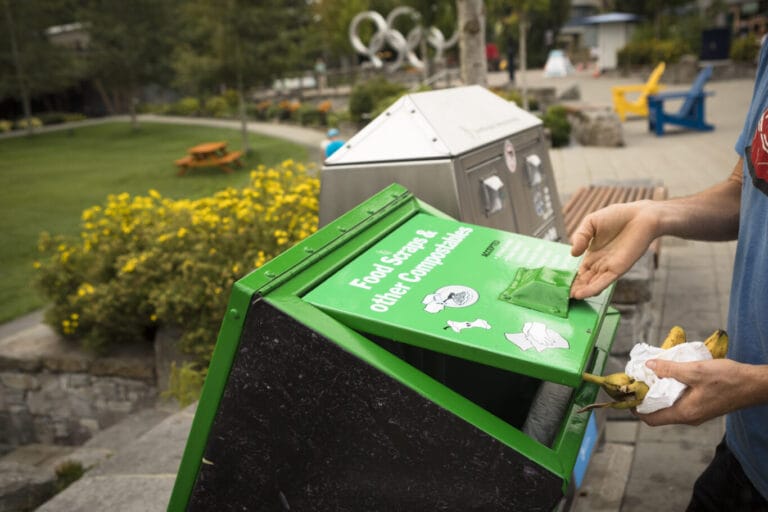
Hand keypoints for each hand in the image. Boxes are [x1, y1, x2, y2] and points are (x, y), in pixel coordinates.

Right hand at [569, 201, 659, 298]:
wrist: (641, 216)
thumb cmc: (618, 216)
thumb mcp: (591, 222)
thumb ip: (580, 236)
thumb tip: (572, 253)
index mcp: (593, 253)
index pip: (580, 270)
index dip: (571, 278)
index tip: (560, 285)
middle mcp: (601, 263)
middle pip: (585, 280)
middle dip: (574, 287)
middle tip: (561, 296)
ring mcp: (609, 267)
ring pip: (592, 283)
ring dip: (581, 291)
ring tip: (569, 297)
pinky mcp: (619, 269)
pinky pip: (604, 281)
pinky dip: (592, 288)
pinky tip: (581, 294)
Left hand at [635, 358, 752, 425]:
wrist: (755, 385)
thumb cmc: (728, 380)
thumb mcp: (695, 371)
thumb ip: (669, 369)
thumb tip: (649, 365)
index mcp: (684, 413)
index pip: (651, 419)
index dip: (635, 408)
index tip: (628, 393)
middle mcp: (688, 416)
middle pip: (658, 411)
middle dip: (646, 396)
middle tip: (638, 379)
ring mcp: (696, 412)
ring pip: (669, 404)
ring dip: (659, 390)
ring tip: (652, 373)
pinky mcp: (702, 405)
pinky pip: (680, 399)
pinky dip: (672, 388)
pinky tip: (671, 373)